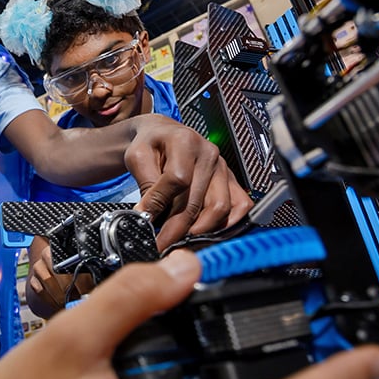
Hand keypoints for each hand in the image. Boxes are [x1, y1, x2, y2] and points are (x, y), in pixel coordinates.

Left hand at [125, 116, 252, 247]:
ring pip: (220, 207)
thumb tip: (148, 215)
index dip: (160, 204)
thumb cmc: (151, 144)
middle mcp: (208, 154)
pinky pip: (239, 205)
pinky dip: (227, 223)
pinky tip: (209, 233)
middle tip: (162, 244)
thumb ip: (145, 184)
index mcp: (185, 142)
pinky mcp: (230, 179)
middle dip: (177, 229)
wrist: (164, 134)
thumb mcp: (138, 157)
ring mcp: (222, 167)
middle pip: (198, 200)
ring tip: (181, 241)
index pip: (178, 179)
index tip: (147, 220)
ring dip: (200, 230)